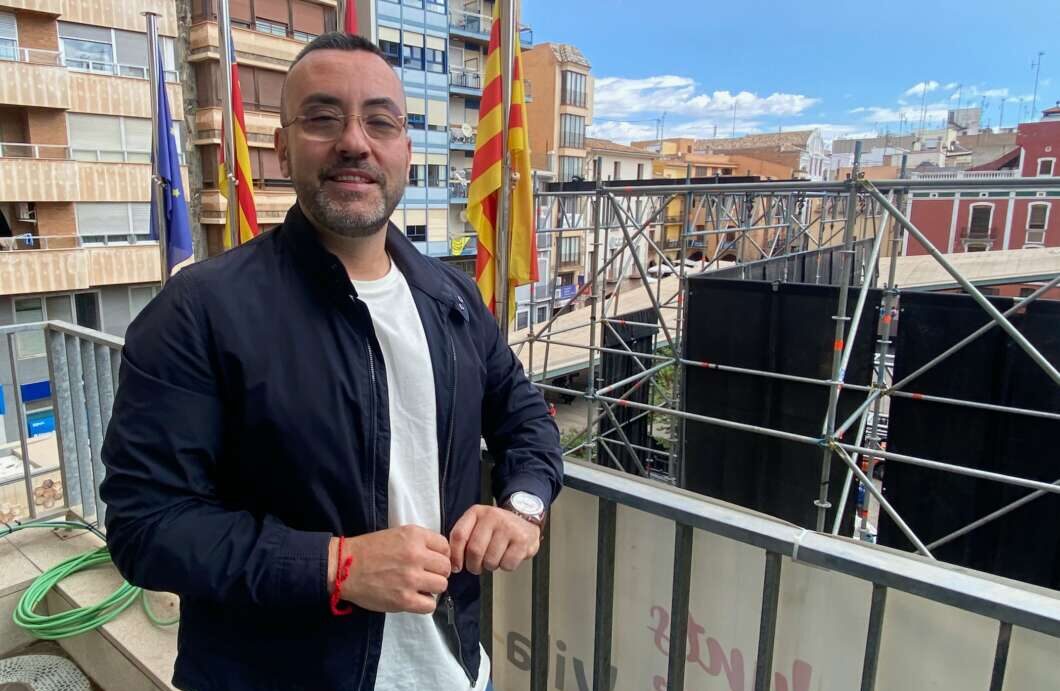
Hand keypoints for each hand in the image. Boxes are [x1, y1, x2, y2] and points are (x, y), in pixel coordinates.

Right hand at [329, 526, 450, 613]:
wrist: (345, 567)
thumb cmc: (369, 550)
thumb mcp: (398, 534)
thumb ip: (420, 542)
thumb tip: (439, 556)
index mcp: (415, 536)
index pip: (445, 547)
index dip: (439, 555)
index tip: (431, 561)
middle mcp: (416, 555)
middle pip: (446, 567)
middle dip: (437, 572)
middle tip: (425, 575)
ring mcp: (411, 578)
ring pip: (442, 585)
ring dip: (432, 588)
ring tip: (419, 587)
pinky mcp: (404, 599)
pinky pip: (430, 605)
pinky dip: (424, 603)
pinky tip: (414, 598)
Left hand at [449, 505, 540, 574]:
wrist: (525, 517)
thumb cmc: (498, 526)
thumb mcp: (478, 523)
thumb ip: (464, 538)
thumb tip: (451, 561)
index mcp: (477, 512)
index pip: (459, 535)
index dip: (455, 555)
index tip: (457, 566)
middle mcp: (492, 517)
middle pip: (474, 551)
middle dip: (474, 565)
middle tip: (477, 566)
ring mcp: (508, 528)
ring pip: (490, 560)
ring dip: (491, 566)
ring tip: (495, 558)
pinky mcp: (522, 540)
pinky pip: (507, 564)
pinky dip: (505, 566)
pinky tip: (507, 556)